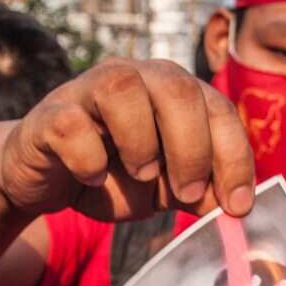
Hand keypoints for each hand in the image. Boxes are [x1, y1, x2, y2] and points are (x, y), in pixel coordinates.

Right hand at [0, 58, 254, 220]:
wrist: (48, 179)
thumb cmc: (113, 174)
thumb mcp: (165, 188)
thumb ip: (199, 191)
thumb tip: (233, 207)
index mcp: (172, 91)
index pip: (218, 108)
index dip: (234, 157)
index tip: (237, 206)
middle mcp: (135, 77)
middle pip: (177, 89)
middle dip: (193, 149)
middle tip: (188, 194)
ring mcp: (87, 90)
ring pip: (122, 86)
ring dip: (141, 141)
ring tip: (142, 174)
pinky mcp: (49, 116)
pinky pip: (70, 125)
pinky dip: (88, 157)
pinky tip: (93, 176)